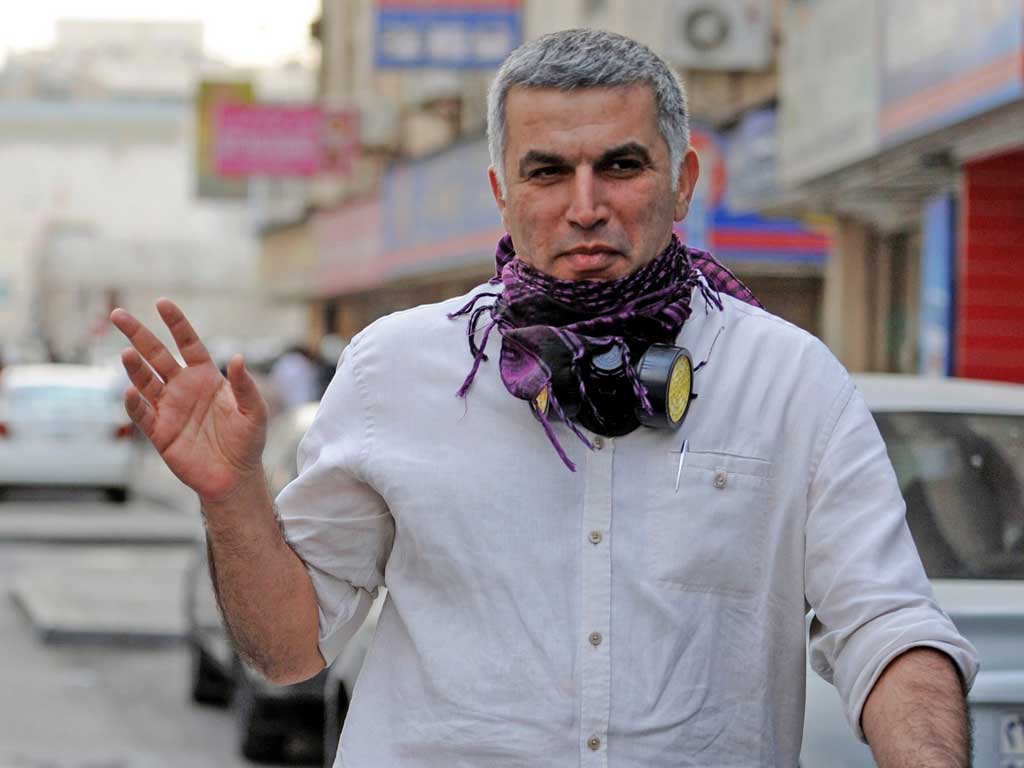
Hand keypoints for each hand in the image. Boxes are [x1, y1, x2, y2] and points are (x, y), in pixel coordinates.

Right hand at [110, 298, 268, 502]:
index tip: (162, 303)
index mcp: (206, 377)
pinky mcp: (159, 432)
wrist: (235, 476)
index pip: (188, 344)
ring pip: (145, 381)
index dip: (176, 324)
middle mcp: (183, 387)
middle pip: (156, 355)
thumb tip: (239, 357)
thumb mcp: (254, 411)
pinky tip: (130, 392)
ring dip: (134, 368)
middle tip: (118, 315)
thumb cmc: (247, 441)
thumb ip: (246, 386)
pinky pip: (142, 414)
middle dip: (138, 335)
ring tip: (126, 353)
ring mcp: (168, 408)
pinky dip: (134, 403)